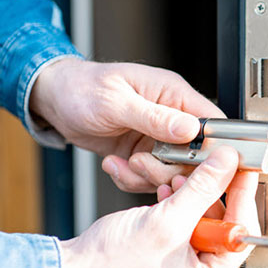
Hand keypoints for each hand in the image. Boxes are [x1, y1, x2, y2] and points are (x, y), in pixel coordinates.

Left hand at [30, 57, 224, 191]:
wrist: (55, 100)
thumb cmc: (81, 88)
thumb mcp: (116, 102)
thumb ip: (155, 117)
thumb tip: (190, 128)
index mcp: (173, 94)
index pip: (212, 123)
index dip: (212, 148)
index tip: (194, 165)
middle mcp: (171, 117)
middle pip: (195, 156)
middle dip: (168, 168)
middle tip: (141, 163)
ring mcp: (157, 138)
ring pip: (172, 172)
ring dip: (146, 176)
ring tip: (123, 164)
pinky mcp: (143, 154)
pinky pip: (149, 178)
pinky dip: (131, 179)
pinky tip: (114, 164)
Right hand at [57, 147, 260, 267]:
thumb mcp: (167, 221)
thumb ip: (202, 189)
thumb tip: (227, 165)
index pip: (241, 233)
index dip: (242, 196)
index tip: (243, 169)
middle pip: (223, 221)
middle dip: (210, 191)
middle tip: (210, 166)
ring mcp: (183, 262)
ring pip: (201, 215)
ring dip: (190, 192)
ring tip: (177, 179)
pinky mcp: (168, 250)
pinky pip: (183, 218)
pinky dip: (176, 201)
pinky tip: (166, 191)